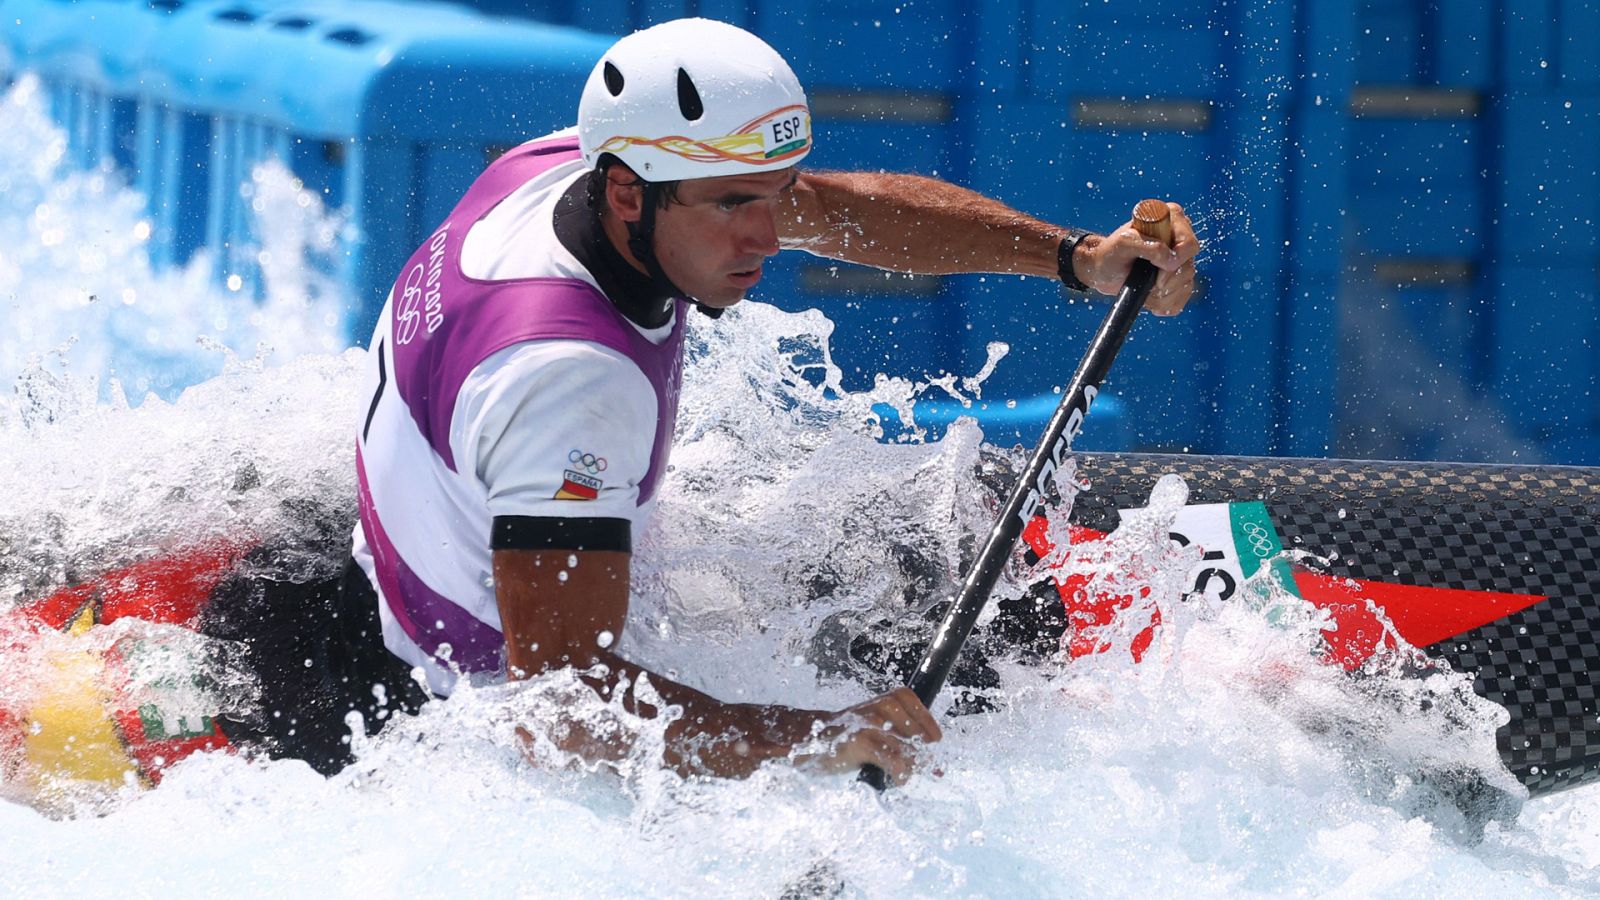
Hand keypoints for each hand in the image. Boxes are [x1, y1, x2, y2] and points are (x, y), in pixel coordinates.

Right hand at [796, 687, 942, 786]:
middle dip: (922, 755)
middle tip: (929, 768)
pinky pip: (892, 759)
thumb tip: (935, 765)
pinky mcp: (861, 741)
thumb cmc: (849, 736)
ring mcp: (869, 723)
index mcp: (887, 699)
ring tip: (908, 775)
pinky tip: (899, 779)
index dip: (928, 726)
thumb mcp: (877, 729)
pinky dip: (900, 772)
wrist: (812, 739)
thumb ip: (902, 739)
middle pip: (915, 734)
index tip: (935, 741)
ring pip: (905, 748)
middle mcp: (880, 706)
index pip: (918, 711)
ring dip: (912, 766)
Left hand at [1075, 201, 1199, 315]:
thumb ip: (1149, 246)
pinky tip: (1149, 298)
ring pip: (1185, 286)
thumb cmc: (1111, 253)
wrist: (1103, 272)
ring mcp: (1181, 261)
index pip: (1189, 244)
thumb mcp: (1124, 243)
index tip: (1154, 266)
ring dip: (1162, 295)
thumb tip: (1171, 260)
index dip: (1175, 260)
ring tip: (1143, 289)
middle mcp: (1180, 239)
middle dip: (1166, 282)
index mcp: (1172, 220)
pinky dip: (1164, 304)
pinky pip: (1181, 299)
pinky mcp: (1178, 280)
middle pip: (1189, 268)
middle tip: (1147, 282)